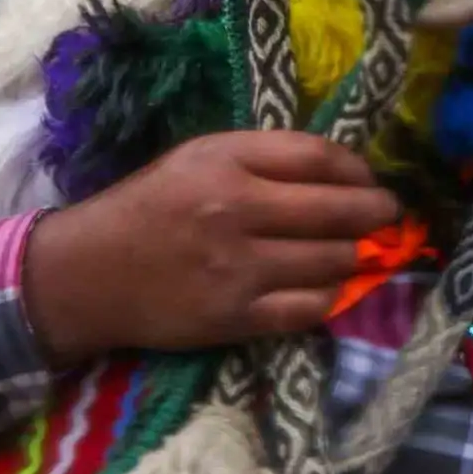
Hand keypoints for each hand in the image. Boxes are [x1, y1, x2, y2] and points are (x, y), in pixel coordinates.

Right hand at [23, 131, 400, 365]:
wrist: (86, 275)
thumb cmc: (152, 206)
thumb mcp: (202, 156)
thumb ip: (269, 156)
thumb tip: (345, 169)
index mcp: (227, 163)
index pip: (320, 158)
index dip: (360, 169)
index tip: (370, 179)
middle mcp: (236, 212)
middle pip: (340, 211)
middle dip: (378, 212)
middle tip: (386, 214)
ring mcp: (237, 270)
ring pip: (334, 261)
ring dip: (355, 254)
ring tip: (355, 249)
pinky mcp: (234, 317)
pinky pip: (310, 308)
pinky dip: (330, 295)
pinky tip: (327, 285)